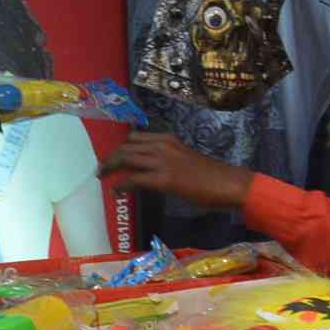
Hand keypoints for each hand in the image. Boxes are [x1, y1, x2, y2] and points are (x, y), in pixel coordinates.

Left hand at [99, 133, 254, 210]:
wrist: (227, 182)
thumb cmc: (210, 174)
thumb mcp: (184, 158)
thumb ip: (167, 159)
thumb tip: (151, 170)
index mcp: (168, 139)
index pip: (135, 137)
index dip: (121, 148)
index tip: (113, 157)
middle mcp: (162, 145)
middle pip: (126, 146)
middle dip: (110, 158)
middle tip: (102, 169)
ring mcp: (162, 161)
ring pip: (125, 158)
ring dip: (110, 168)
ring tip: (103, 177)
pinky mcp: (163, 179)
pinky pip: (133, 179)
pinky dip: (122, 185)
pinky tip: (118, 192)